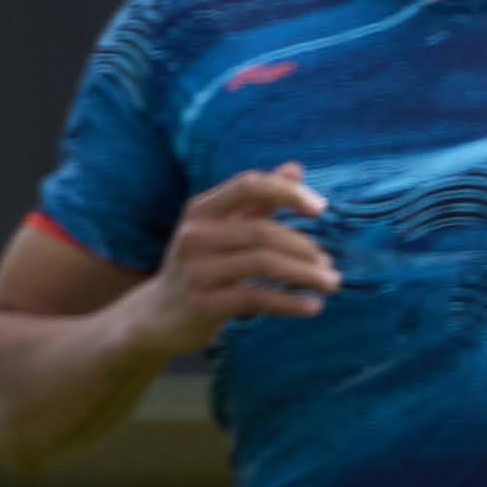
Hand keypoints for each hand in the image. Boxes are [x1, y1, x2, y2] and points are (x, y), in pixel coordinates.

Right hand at [128, 167, 337, 344]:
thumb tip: (296, 169)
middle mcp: (193, 236)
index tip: (321, 210)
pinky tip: (312, 306)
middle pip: (262, 231)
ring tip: (330, 284)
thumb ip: (259, 201)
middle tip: (329, 264)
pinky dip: (290, 302)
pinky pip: (256, 297)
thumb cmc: (200, 266)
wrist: (156, 317)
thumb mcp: (223, 229)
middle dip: (304, 247)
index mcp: (200, 210)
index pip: (248, 185)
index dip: (287, 193)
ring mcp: (194, 271)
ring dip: (305, 274)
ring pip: (263, 263)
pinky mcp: (201, 304)